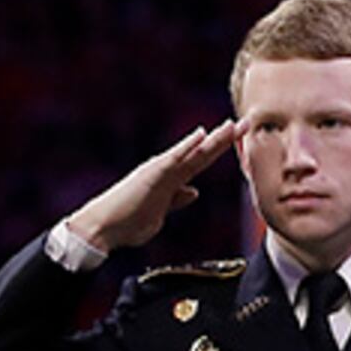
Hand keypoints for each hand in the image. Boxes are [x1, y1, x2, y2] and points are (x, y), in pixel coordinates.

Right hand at [61, 122, 241, 254]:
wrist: (102, 227)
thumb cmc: (126, 222)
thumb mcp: (159, 212)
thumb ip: (176, 201)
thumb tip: (194, 192)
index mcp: (171, 180)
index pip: (201, 161)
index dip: (220, 149)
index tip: (240, 138)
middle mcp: (168, 172)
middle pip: (203, 153)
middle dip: (226, 139)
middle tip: (248, 123)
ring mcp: (160, 172)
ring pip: (194, 153)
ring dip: (214, 139)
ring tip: (233, 125)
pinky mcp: (151, 174)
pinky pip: (174, 158)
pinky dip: (187, 146)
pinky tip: (202, 134)